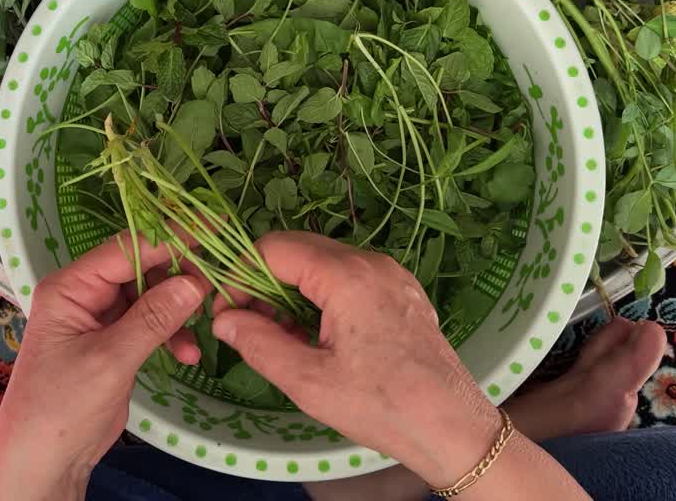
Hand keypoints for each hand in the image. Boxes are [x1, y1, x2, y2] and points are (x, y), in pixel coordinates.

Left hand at [0, 232, 206, 500]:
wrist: (45, 462)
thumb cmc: (62, 408)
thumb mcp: (110, 360)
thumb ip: (153, 318)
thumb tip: (196, 282)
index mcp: (71, 287)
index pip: (126, 249)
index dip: (170, 237)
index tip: (213, 228)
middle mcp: (84, 294)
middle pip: (141, 268)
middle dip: (179, 276)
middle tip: (219, 284)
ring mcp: (100, 318)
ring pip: (151, 296)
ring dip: (179, 310)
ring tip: (205, 324)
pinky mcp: (114, 342)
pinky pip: (150, 324)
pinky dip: (171, 335)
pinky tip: (189, 354)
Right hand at [212, 231, 501, 488]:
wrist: (452, 427)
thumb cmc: (381, 405)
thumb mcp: (308, 381)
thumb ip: (259, 343)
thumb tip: (223, 320)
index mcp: (347, 276)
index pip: (274, 248)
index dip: (240, 275)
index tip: (226, 313)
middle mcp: (371, 262)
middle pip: (299, 250)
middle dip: (264, 282)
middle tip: (248, 325)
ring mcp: (391, 275)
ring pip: (324, 265)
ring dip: (293, 292)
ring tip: (282, 337)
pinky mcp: (402, 293)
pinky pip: (350, 280)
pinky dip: (323, 298)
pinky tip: (317, 337)